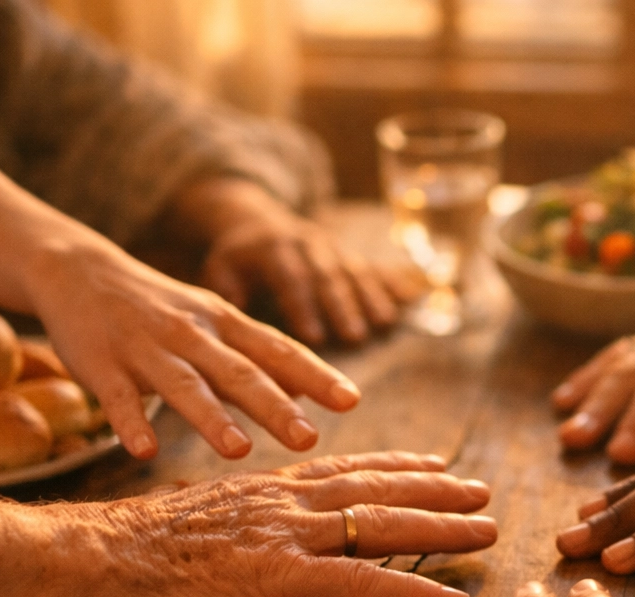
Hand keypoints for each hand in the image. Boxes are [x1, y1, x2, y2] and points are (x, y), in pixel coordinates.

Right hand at [0, 452, 497, 596]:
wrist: (90, 558)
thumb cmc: (127, 550)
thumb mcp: (192, 522)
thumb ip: (233, 520)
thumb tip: (245, 529)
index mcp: (264, 487)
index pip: (346, 470)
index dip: (398, 466)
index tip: (437, 464)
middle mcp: (284, 500)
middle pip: (379, 490)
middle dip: (438, 491)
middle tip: (484, 493)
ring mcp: (285, 536)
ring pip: (384, 527)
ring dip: (444, 532)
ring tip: (489, 534)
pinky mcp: (279, 577)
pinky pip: (362, 585)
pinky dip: (414, 593)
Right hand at [25, 238, 360, 460]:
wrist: (77, 270)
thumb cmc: (159, 308)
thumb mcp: (215, 324)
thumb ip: (259, 360)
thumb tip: (311, 391)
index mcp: (224, 324)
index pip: (277, 350)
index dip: (315, 374)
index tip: (350, 400)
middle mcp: (191, 334)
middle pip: (239, 372)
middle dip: (274, 406)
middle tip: (308, 439)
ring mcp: (145, 349)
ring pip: (184, 385)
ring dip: (211, 418)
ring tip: (238, 451)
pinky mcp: (101, 364)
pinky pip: (117, 398)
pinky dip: (131, 423)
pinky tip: (144, 451)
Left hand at [177, 177, 414, 345]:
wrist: (258, 220)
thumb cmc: (237, 259)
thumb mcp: (219, 269)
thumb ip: (227, 293)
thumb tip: (235, 321)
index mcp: (273, 248)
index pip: (289, 277)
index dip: (302, 306)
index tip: (314, 337)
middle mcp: (308, 242)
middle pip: (328, 275)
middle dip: (343, 306)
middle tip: (355, 337)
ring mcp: (334, 247)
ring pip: (356, 271)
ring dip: (372, 297)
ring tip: (385, 323)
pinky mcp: (351, 254)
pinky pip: (376, 266)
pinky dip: (396, 282)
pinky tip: (416, 298)